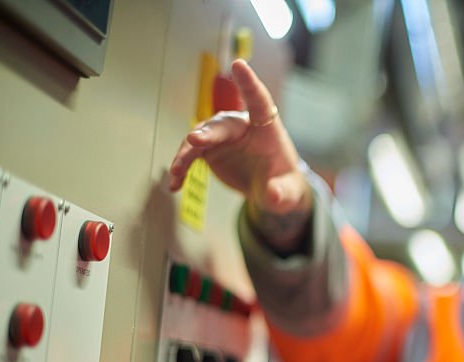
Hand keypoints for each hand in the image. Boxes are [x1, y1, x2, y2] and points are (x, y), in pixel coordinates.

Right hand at [168, 59, 307, 214]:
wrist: (269, 188)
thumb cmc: (282, 184)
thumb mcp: (287, 193)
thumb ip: (281, 193)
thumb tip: (274, 195)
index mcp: (267, 128)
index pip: (260, 101)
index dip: (249, 83)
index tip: (238, 64)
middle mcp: (243, 127)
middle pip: (223, 124)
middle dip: (208, 132)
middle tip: (194, 140)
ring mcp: (223, 136)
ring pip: (201, 136)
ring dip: (188, 152)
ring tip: (178, 171)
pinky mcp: (209, 148)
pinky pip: (191, 153)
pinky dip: (182, 166)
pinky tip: (175, 184)